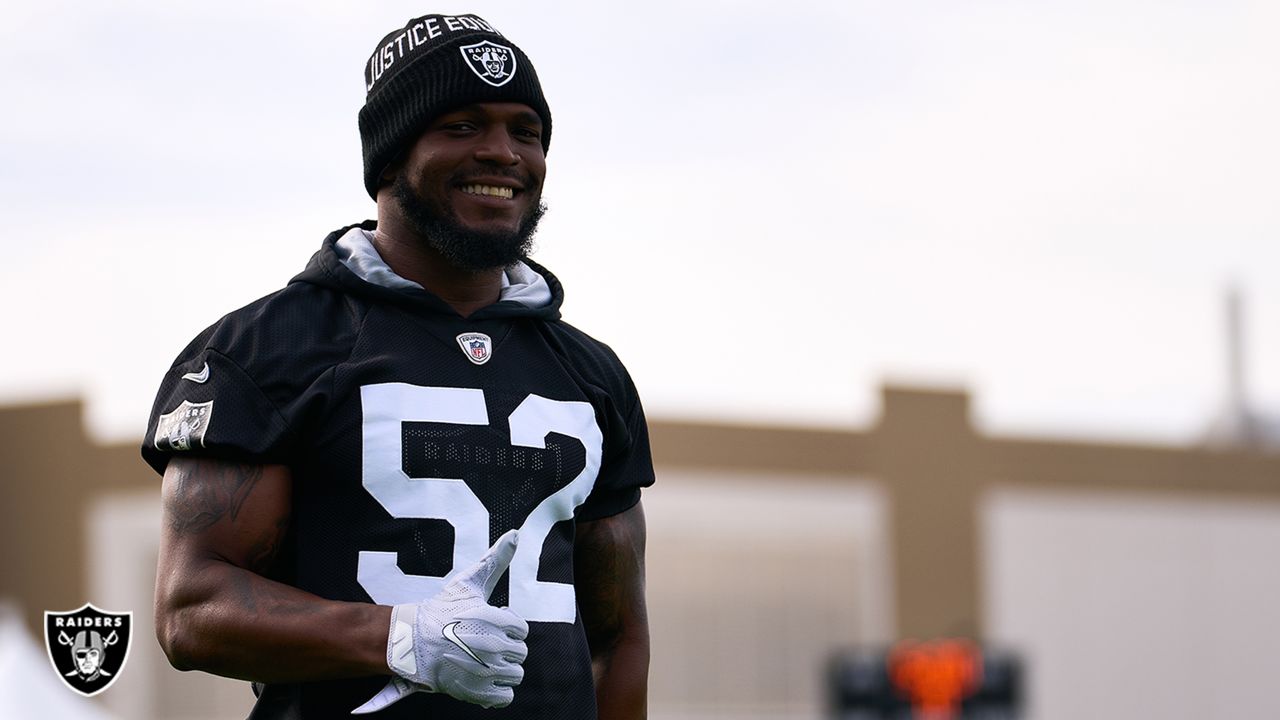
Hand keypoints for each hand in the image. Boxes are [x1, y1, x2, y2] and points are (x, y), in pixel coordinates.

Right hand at [352, 530, 528, 713]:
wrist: (411, 642)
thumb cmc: (441, 612)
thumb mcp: (470, 582)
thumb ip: (496, 559)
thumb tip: (516, 534)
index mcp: (497, 620)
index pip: (522, 629)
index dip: (507, 628)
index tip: (488, 626)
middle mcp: (494, 647)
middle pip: (520, 652)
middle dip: (504, 648)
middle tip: (481, 644)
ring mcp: (486, 672)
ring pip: (515, 675)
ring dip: (501, 670)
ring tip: (481, 661)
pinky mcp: (477, 693)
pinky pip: (505, 697)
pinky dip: (496, 692)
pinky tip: (480, 679)